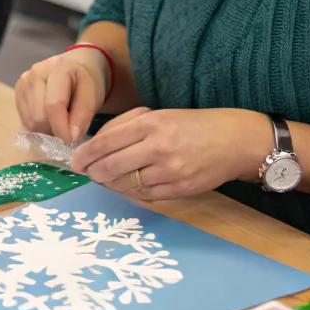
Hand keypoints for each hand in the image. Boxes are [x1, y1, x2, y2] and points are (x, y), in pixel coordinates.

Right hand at [15, 47, 111, 144]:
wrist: (75, 66)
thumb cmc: (85, 82)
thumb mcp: (93, 96)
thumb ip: (82, 116)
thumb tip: (69, 138)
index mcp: (58, 69)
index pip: (53, 105)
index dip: (61, 128)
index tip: (71, 141)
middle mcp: (35, 73)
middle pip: (38, 116)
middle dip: (54, 129)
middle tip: (67, 128)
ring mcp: (23, 81)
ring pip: (29, 121)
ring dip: (45, 129)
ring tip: (58, 121)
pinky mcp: (17, 91)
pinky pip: (24, 120)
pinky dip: (37, 125)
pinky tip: (48, 117)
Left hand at [71, 107, 264, 200]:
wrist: (233, 140)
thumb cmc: (190, 125)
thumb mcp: (158, 115)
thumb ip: (126, 126)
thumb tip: (95, 144)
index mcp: (151, 123)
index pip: (106, 143)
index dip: (86, 155)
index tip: (76, 161)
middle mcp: (159, 147)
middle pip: (112, 167)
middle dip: (94, 172)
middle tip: (88, 173)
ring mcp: (171, 170)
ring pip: (127, 184)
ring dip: (111, 184)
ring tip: (106, 178)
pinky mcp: (181, 189)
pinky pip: (146, 195)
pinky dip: (132, 192)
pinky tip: (127, 185)